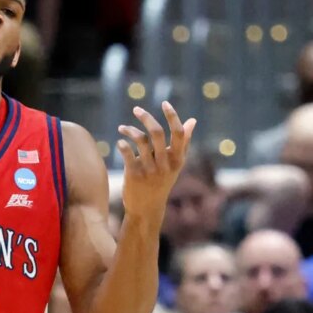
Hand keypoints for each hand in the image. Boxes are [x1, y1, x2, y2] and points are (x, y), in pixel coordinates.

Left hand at [116, 101, 196, 215]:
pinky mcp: (134, 175)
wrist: (147, 209)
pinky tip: (120, 142)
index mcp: (177, 159)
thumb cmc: (161, 182)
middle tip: (136, 109)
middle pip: (157, 132)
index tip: (165, 103)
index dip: (172, 116)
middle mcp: (165, 164)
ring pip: (140, 140)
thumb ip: (183, 143)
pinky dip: (122, 144)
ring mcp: (150, 170)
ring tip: (122, 128)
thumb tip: (192, 121)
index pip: (179, 133)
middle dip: (146, 117)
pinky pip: (127, 154)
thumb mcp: (175, 165)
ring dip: (129, 130)